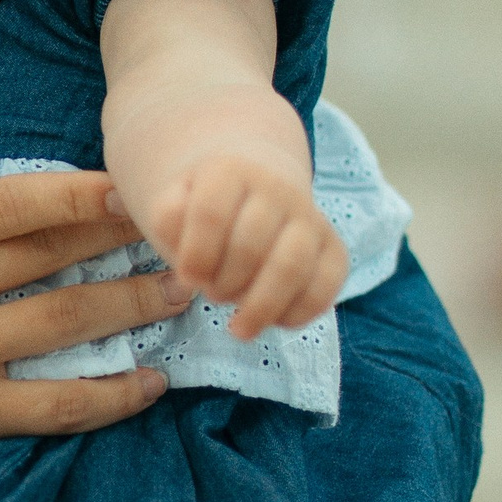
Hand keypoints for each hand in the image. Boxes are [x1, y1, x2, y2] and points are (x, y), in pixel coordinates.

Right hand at [0, 113, 197, 501]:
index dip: (67, 190)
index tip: (119, 181)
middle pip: (44, 252)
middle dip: (116, 234)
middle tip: (173, 222)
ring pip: (61, 320)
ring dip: (128, 304)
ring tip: (179, 289)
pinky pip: (51, 403)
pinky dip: (106, 395)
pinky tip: (149, 383)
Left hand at [134, 105, 347, 339]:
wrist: (253, 187)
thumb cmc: (204, 209)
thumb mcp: (174, 205)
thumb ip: (168, 220)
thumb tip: (186, 254)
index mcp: (229, 172)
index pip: (211, 213)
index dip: (195, 253)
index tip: (187, 278)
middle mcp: (276, 189)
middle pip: (251, 245)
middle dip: (225, 283)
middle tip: (213, 294)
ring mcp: (309, 216)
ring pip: (293, 265)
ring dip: (262, 306)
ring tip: (240, 329)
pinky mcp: (332, 245)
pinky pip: (328, 281)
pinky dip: (302, 311)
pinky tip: (275, 322)